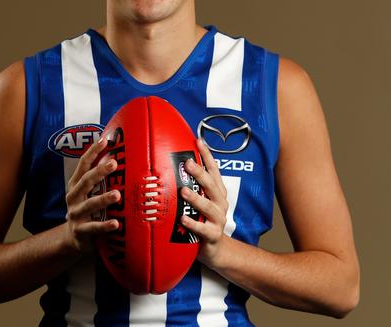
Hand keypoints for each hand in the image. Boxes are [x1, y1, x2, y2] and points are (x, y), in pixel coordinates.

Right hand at [64, 137, 120, 252]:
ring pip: (90, 204)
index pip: (83, 165)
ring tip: (117, 194)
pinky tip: (116, 223)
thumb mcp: (89, 193)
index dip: (92, 152)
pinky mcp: (80, 231)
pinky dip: (104, 226)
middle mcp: (73, 197)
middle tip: (114, 163)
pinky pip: (93, 228)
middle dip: (99, 172)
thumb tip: (121, 157)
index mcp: (75, 185)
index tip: (104, 140)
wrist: (73, 238)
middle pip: (85, 181)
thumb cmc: (87, 210)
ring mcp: (76, 214)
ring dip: (103, 199)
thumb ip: (100, 179)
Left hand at [180, 138, 228, 266]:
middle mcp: (220, 203)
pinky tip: (182, 219)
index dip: (207, 155)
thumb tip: (170, 166)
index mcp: (217, 192)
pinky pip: (203, 229)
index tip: (198, 140)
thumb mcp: (200, 201)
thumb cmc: (203, 220)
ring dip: (196, 198)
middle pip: (211, 185)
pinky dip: (193, 224)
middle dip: (200, 173)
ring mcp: (218, 220)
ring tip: (183, 190)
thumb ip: (190, 186)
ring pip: (208, 206)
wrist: (216, 250)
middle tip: (187, 163)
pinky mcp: (213, 236)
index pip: (214, 170)